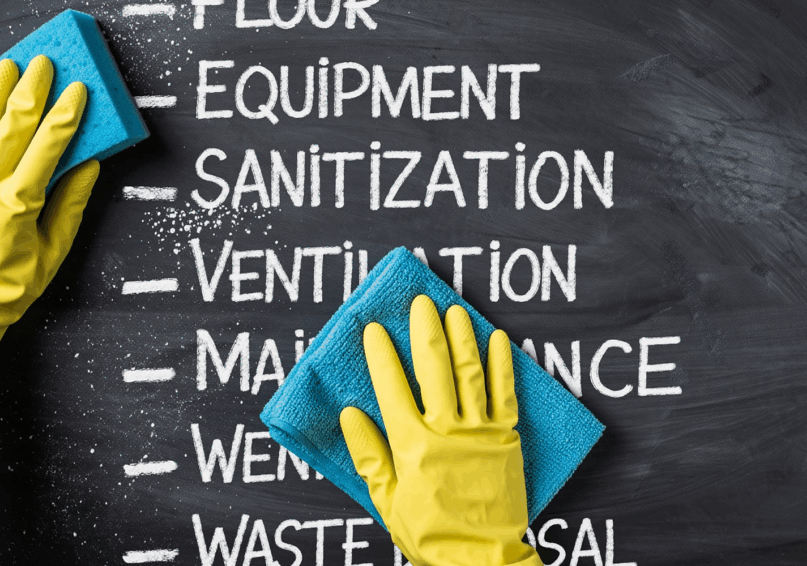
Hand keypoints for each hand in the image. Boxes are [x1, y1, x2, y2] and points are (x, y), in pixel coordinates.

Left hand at [0, 55, 98, 476]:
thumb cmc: (6, 286)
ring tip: (11, 66)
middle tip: (45, 64)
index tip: (78, 91)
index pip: (48, 146)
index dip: (66, 115)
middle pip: (13, 125)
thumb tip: (89, 168)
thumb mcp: (53, 253)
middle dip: (32, 91)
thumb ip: (71, 206)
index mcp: (18, 203)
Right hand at [340, 295, 541, 565]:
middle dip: (424, 331)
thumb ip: (368, 455)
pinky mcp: (506, 438)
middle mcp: (445, 429)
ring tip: (454, 310)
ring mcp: (479, 431)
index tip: (374, 329)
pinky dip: (502, 365)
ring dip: (461, 337)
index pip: (391, 387)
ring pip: (469, 373)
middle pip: (433, 368)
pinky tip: (498, 339)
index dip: (381, 355)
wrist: (479, 558)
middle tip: (419, 303)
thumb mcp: (386, 499)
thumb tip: (350, 414)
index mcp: (411, 444)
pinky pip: (504, 394)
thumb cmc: (428, 532)